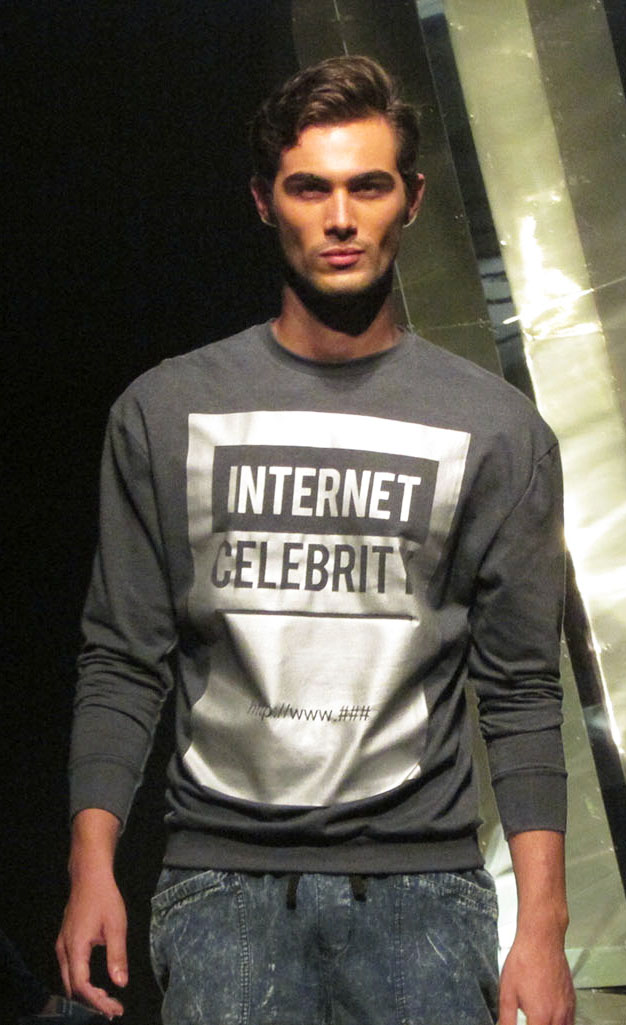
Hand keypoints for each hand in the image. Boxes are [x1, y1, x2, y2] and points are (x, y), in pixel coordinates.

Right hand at [56, 866, 126, 1018]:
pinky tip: (96, 985)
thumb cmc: (104, 898)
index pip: (82, 985)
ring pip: (68, 980)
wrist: (88, 876)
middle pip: (72, 987)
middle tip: (113, 1009)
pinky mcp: (64, 941)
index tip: (115, 1009)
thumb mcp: (116, 926)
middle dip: (92, 1002)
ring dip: (86, 994)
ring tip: (107, 1001)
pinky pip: (68, 970)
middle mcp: (63, 950)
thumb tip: (121, 982)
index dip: (98, 1001)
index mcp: (75, 948)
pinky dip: (81, 983)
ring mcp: (61, 945)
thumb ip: (117, 955)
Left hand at [498, 929, 575, 1024]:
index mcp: (540, 1015)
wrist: (541, 939)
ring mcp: (567, 1006)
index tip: (525, 1024)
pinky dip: (563, 1024)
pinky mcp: (572, 999)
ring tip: (540, 1020)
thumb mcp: (506, 991)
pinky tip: (553, 1019)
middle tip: (531, 1021)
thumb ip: (507, 1017)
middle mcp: (557, 1014)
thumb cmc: (524, 959)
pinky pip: (571, 1020)